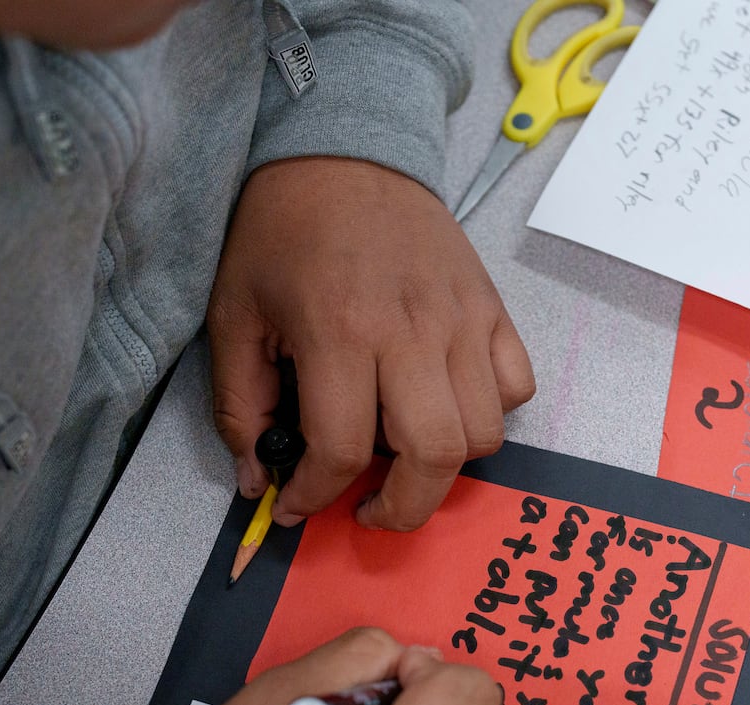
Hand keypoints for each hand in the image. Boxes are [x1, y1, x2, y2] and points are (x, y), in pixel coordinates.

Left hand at [207, 157, 534, 531]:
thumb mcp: (234, 315)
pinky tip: (444, 402)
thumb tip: (258, 482)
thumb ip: (240, 406)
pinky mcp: (492, 308)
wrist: (345, 151)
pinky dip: (488, 412)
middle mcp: (411, 332)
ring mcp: (463, 320)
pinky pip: (515, 387)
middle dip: (401, 509)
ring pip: (484, 433)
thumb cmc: (282, 232)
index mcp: (339, 332)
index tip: (302, 504)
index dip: (318, 495)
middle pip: (434, 458)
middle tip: (371, 509)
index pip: (344, 450)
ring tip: (406, 452)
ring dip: (446, 464)